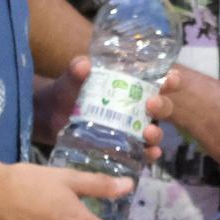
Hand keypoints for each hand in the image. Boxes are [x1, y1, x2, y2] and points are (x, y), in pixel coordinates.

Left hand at [32, 58, 179, 157]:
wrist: (48, 118)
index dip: (169, 80)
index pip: (156, 81)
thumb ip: (76, 72)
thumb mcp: (70, 81)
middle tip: (151, 103)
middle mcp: (135, 108)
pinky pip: (141, 153)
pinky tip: (149, 154)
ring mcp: (130, 130)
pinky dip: (148, 154)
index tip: (170, 78)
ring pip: (154, 132)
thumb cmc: (65, 93)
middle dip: (162, 105)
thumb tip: (83, 64)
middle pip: (161, 107)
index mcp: (128, 87)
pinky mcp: (122, 148)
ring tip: (147, 133)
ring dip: (156, 133)